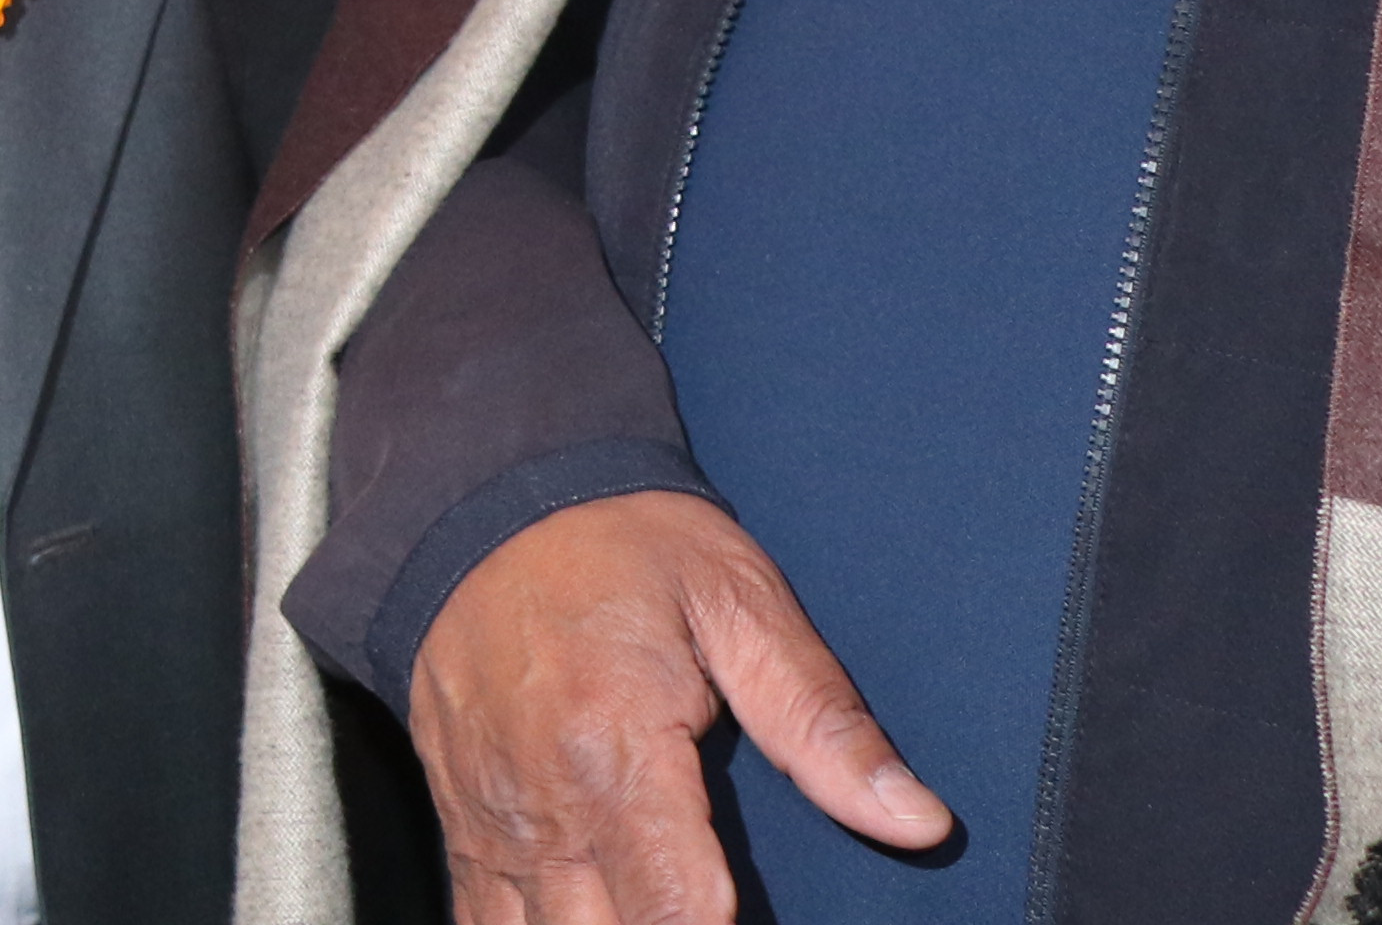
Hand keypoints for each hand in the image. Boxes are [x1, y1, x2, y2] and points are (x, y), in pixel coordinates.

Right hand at [407, 490, 947, 924]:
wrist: (476, 498)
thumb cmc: (613, 545)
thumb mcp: (736, 600)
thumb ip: (821, 721)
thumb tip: (917, 820)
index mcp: (614, 750)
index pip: (677, 912)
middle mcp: (543, 805)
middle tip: (719, 909)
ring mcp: (492, 825)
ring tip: (654, 911)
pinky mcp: (463, 827)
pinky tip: (585, 919)